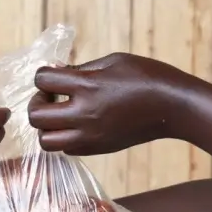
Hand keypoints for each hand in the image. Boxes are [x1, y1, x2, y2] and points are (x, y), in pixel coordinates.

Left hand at [30, 52, 202, 154]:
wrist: (175, 108)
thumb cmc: (147, 76)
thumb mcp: (113, 61)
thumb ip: (81, 68)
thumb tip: (56, 72)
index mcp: (88, 86)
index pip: (42, 80)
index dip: (44, 75)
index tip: (57, 74)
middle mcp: (84, 115)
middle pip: (35, 117)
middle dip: (37, 103)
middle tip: (52, 97)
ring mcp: (90, 136)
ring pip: (46, 142)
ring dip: (47, 127)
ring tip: (62, 114)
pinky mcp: (98, 149)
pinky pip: (66, 150)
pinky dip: (64, 138)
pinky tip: (78, 124)